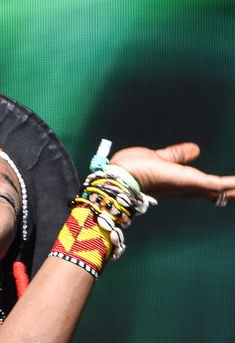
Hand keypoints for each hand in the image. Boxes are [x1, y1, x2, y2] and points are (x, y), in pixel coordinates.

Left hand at [110, 143, 234, 203]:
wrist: (119, 176)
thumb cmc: (131, 169)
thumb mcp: (161, 157)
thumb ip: (178, 154)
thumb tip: (195, 149)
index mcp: (179, 183)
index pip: (206, 187)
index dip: (221, 188)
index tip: (233, 187)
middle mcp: (186, 188)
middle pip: (215, 193)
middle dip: (231, 191)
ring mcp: (187, 186)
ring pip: (218, 190)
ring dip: (234, 188)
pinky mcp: (188, 182)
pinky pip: (214, 185)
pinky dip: (229, 185)